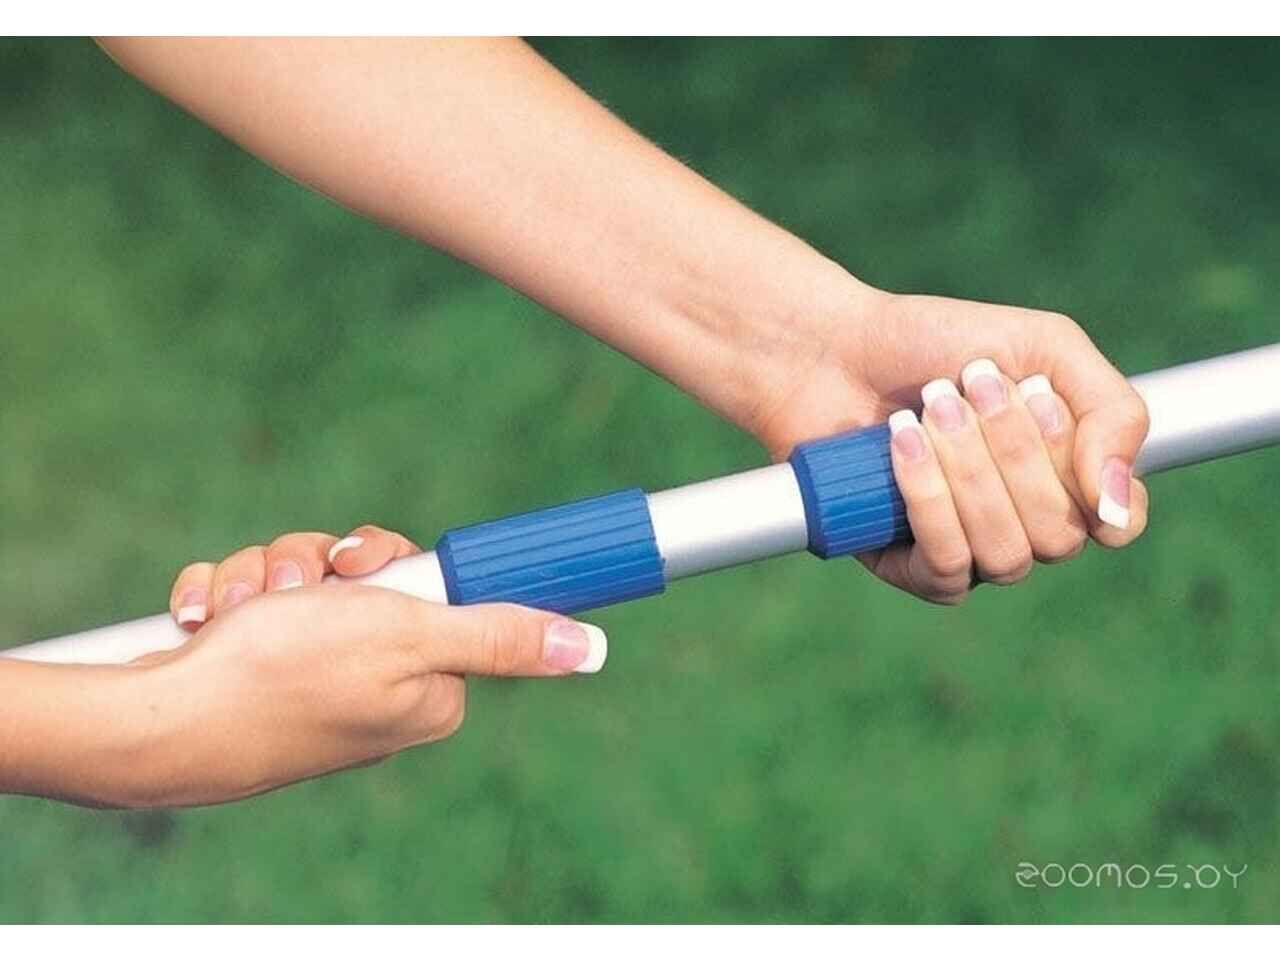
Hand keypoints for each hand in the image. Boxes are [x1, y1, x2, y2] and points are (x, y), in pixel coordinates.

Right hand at [113, 525, 606, 807]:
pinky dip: (224, 598)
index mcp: (427, 684)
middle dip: (315, 564)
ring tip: (239, 612)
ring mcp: (311, 675)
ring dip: (261, 577)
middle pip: (362, 574)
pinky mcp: (256, 665)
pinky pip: (250, 595)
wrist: (157, 724)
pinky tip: (206, 622)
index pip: (431, 585)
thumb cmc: (286, 676)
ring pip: (301, 575)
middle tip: (297, 590)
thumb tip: (591, 649)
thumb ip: (501, 639)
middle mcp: (374, 682)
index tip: (360, 567)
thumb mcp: (410, 640)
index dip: (388, 562)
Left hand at [748, 285, 1148, 603]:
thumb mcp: (1046, 348)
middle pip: (1060, 536)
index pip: (1120, 523)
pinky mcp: (911, 568)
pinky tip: (903, 442)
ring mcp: (971, 553)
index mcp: (1067, 481)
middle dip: (1015, 450)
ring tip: (932, 405)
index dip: (1098, 479)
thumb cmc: (942, 345)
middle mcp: (1025, 527)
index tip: (1042, 401)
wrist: (836, 348)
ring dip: (969, 471)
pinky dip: (928, 499)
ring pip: (1007, 555)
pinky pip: (947, 566)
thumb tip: (1119, 510)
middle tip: (973, 382)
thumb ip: (1113, 412)